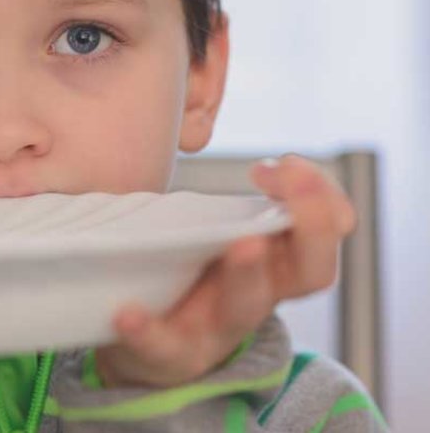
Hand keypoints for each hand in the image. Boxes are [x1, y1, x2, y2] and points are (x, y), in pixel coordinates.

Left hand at [94, 154, 356, 386]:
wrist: (144, 351)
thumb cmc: (185, 277)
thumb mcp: (211, 233)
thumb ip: (214, 192)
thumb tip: (190, 97)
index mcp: (272, 262)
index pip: (323, 232)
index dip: (319, 198)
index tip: (285, 162)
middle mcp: (256, 295)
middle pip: (309, 271)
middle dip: (308, 227)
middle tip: (288, 186)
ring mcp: (215, 329)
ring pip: (245, 307)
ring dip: (248, 274)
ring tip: (242, 244)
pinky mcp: (168, 355)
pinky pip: (163, 345)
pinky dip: (148, 330)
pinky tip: (127, 313)